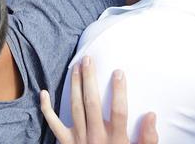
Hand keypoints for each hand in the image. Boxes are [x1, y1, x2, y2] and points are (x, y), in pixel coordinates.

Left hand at [40, 56, 157, 143]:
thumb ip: (148, 138)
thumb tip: (151, 115)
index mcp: (116, 140)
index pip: (119, 111)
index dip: (119, 91)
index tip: (118, 72)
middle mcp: (96, 137)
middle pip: (92, 103)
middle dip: (90, 79)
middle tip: (88, 60)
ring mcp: (79, 139)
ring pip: (75, 107)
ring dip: (75, 85)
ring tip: (76, 67)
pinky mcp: (66, 143)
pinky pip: (54, 124)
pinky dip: (46, 109)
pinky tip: (43, 93)